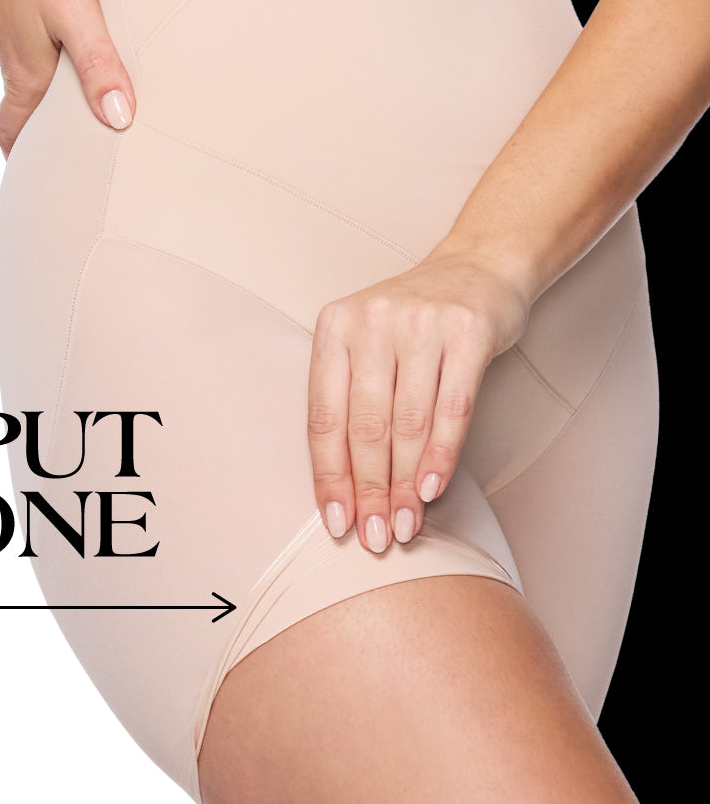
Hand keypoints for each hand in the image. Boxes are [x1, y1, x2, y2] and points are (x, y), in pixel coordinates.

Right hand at [0, 0, 135, 156]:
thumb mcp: (77, 13)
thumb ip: (100, 65)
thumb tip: (118, 120)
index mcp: (26, 74)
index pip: (12, 132)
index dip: (20, 159)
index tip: (35, 179)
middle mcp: (14, 58)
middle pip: (23, 112)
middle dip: (40, 136)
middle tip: (68, 153)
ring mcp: (11, 31)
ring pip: (28, 78)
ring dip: (48, 99)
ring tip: (82, 106)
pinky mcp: (15, 4)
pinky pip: (31, 46)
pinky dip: (48, 63)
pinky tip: (70, 47)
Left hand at [306, 252, 529, 551]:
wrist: (479, 268)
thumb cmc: (414, 323)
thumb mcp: (367, 345)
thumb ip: (351, 401)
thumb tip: (345, 491)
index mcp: (334, 327)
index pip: (324, 416)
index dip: (330, 476)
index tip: (337, 522)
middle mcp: (373, 321)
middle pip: (366, 426)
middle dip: (369, 490)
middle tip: (375, 536)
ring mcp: (422, 324)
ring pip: (409, 423)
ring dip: (406, 484)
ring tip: (406, 526)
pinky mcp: (469, 332)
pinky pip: (453, 408)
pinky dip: (442, 455)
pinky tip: (433, 490)